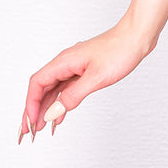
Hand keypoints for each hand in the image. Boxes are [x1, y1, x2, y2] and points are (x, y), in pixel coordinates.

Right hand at [19, 22, 151, 140]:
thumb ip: (72, 95)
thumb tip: (53, 112)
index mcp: (64, 61)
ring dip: (45, 108)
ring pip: (53, 89)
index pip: (37, 84)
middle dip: (33, 110)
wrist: (138, 36)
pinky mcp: (85, 70)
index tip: (30, 123)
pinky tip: (59, 115)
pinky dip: (60, 102)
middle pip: (41, 88)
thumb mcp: (96, 78)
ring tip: (40, 128)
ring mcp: (75, 66)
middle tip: (28, 131)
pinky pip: (65, 88)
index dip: (30, 104)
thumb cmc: (120, 50)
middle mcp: (66, 63)